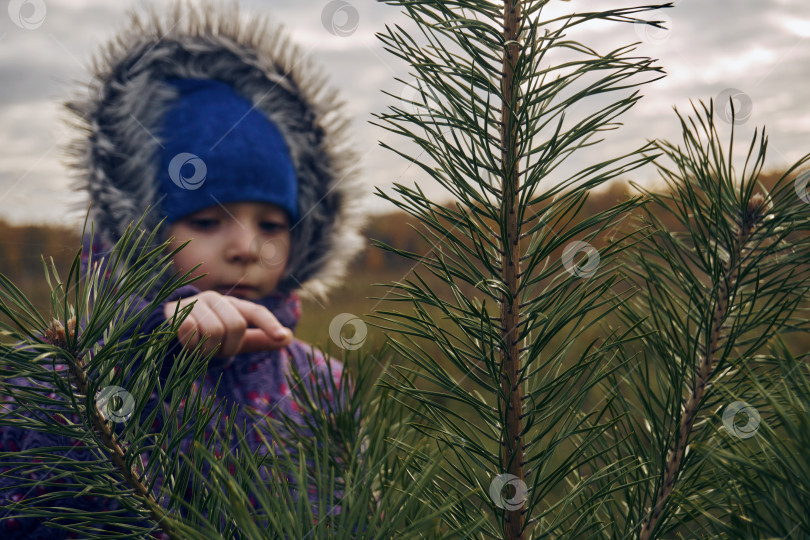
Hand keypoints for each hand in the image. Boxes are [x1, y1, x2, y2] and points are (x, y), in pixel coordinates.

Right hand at [163, 291, 292, 357]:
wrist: (164, 332)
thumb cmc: (205, 336)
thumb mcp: (233, 339)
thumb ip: (259, 339)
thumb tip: (290, 338)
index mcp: (233, 306)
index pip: (256, 312)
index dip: (269, 324)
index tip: (282, 336)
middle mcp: (216, 300)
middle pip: (236, 326)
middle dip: (227, 348)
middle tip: (215, 352)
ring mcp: (195, 302)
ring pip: (213, 331)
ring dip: (206, 349)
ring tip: (198, 349)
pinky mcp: (175, 310)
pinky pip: (190, 330)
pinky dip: (189, 344)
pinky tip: (183, 343)